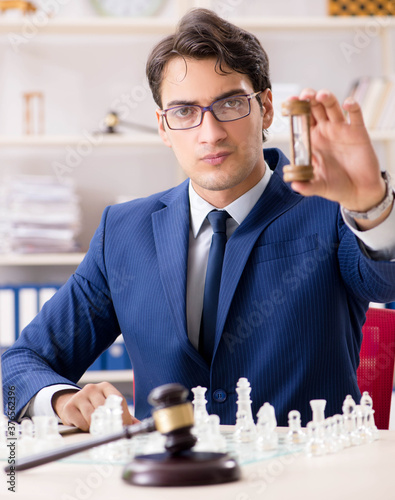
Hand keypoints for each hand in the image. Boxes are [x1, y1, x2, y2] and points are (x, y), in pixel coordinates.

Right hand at [52, 382, 138, 430]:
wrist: (72, 406)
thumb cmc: (95, 408)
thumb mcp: (109, 408)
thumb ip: (124, 416)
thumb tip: (139, 426)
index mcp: (105, 386)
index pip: (118, 399)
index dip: (122, 415)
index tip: (123, 426)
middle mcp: (92, 388)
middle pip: (105, 408)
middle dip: (109, 422)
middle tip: (110, 431)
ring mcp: (80, 396)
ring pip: (93, 416)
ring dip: (96, 426)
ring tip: (96, 427)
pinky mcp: (69, 406)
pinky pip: (82, 422)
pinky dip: (85, 428)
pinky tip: (84, 425)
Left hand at [288, 89, 389, 228]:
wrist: (358, 191)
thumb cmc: (336, 186)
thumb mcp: (318, 186)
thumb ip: (306, 186)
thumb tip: (294, 186)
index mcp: (312, 141)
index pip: (301, 121)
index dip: (295, 110)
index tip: (289, 102)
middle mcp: (325, 131)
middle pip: (315, 108)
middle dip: (309, 99)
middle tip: (304, 95)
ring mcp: (341, 130)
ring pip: (332, 107)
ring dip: (327, 98)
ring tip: (321, 95)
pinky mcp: (358, 132)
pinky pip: (355, 115)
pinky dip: (352, 106)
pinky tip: (347, 104)